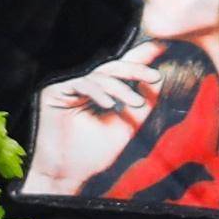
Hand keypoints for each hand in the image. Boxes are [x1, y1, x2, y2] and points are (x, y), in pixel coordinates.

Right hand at [26, 49, 167, 195]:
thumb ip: (143, 103)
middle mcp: (84, 86)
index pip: (122, 72)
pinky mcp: (54, 92)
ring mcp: (69, 88)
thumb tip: (159, 81)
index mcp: (101, 93)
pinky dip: (97, 92)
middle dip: (135, 69)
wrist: (68, 172)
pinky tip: (109, 104)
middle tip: (154, 77)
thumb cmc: (94, 153)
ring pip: (99, 76)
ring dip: (120, 88)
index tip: (164, 46)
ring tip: (135, 104)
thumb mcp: (129, 125)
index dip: (142, 57)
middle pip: (111, 68)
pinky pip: (80, 84)